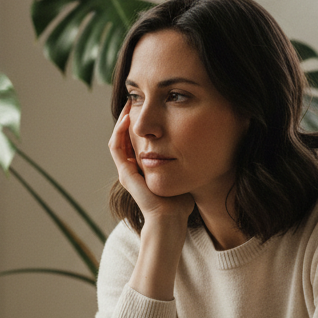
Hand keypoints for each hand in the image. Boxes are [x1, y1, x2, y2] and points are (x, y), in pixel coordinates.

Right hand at [109, 105, 193, 224]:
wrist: (170, 218)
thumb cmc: (180, 202)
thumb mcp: (183, 174)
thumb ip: (186, 162)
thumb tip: (201, 146)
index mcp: (144, 169)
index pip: (137, 142)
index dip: (141, 124)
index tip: (150, 107)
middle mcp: (132, 169)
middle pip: (126, 138)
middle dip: (129, 118)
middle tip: (136, 99)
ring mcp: (126, 171)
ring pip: (118, 140)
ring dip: (122, 121)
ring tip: (129, 103)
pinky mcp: (125, 173)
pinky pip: (116, 147)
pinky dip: (119, 131)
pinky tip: (127, 117)